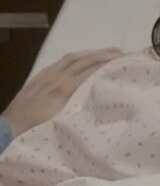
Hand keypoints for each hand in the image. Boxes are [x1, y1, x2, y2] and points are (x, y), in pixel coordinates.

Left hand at [2, 48, 123, 138]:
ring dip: (89, 53)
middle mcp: (54, 78)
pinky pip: (58, 62)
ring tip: (104, 52)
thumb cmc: (36, 133)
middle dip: (102, 54)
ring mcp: (45, 76)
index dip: (106, 64)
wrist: (8, 130)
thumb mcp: (61, 124)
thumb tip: (102, 102)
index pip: (89, 71)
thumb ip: (80, 110)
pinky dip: (74, 58)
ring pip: (70, 58)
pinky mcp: (38, 78)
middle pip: (82, 61)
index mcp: (62, 90)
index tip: (122, 61)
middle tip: (120, 52)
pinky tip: (79, 59)